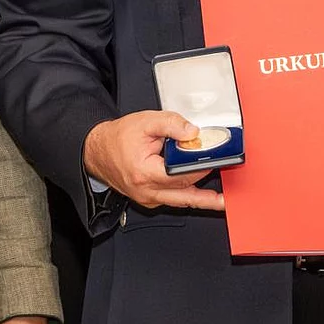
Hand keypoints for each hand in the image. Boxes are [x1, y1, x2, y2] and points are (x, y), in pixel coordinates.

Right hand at [82, 110, 225, 210]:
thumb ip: (171, 124)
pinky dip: (189, 196)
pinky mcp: (150, 200)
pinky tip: (204, 195)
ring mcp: (148, 199)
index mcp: (144, 172)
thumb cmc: (118, 138)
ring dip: (203, 199)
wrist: (97, 151)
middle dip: (206, 179)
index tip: (217, 159)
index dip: (200, 166)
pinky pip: (174, 200)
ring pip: (181, 200)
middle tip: (226, 173)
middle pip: (185, 190)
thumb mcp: (145, 122)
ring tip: (223, 201)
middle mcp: (146, 191)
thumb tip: (193, 132)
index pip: (180, 174)